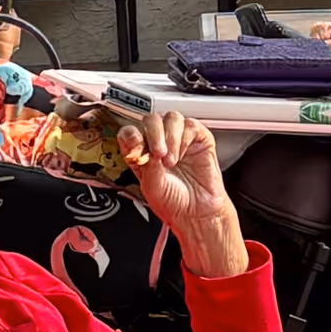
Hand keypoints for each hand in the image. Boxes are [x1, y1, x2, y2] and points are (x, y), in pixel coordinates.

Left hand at [116, 111, 247, 275]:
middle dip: (153, 134)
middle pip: (151, 119)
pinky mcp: (199, 139)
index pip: (131, 131)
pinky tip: (183, 155)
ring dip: (169, 137)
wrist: (198, 214)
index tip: (135, 147)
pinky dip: (184, 138)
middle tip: (157, 154)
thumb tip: (146, 147)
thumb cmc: (174, 203)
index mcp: (143, 153)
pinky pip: (191, 125)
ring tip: (171, 160)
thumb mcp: (152, 186)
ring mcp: (179, 140)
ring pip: (171, 117)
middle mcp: (160, 143)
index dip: (131, 135)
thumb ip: (147, 164)